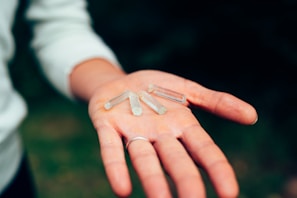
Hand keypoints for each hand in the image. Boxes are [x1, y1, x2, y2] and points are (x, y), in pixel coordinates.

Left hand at [88, 69, 256, 197]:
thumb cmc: (156, 89)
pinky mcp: (107, 127)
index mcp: (181, 125)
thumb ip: (216, 102)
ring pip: (145, 160)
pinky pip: (112, 150)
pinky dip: (116, 167)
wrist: (120, 83)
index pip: (204, 150)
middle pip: (176, 160)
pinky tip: (122, 189)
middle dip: (186, 181)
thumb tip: (252, 116)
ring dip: (153, 181)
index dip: (217, 169)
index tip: (230, 194)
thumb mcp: (187, 90)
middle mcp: (159, 135)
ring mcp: (133, 132)